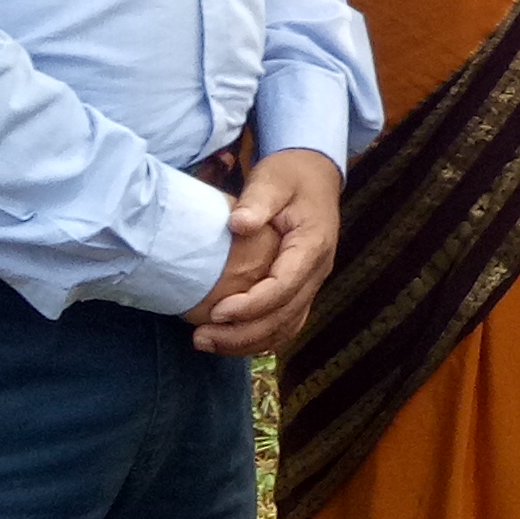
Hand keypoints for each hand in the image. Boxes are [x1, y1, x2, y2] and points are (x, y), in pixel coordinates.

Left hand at [188, 148, 342, 357]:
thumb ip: (258, 201)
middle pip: (284, 316)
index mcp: (313, 245)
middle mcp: (317, 271)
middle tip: (201, 338)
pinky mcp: (301, 287)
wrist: (314, 175)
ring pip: (286, 326)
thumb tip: (238, 224)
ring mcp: (312, 282)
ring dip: (248, 342)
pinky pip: (286, 322)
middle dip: (243, 334)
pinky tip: (229, 341)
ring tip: (208, 343)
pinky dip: (260, 337)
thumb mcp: (273, 179)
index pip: (283, 286)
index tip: (217, 311)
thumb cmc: (290, 175)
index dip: (251, 305)